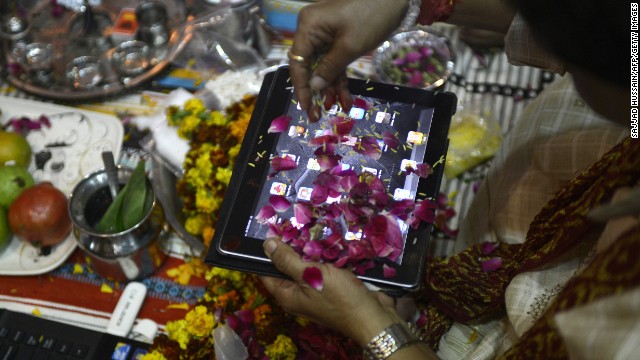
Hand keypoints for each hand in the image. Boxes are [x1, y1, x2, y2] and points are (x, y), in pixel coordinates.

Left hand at [259, 238, 400, 345]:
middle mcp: (300, 293)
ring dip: (313, 249)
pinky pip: (325, 267)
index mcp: (288, 295)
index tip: (273, 230)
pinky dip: (328, 255)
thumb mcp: (310, 275)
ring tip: (313, 228)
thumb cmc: (339, 298)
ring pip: (309, 263)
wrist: (373, 316)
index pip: (267, 272)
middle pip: (289, 266)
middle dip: (293, 246)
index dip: (268, 252)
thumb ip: (287, 260)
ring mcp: (317, 289)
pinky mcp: (334, 285)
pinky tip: (331, 240)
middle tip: (295, 224)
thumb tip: (266, 244)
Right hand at [289, 0, 408, 121]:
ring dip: (330, 88)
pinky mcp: (338, 39)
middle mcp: (312, 30)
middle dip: (315, 91)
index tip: (305, 107)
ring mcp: (325, 34)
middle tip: (317, 115)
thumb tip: (313, 87)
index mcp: (308, 27)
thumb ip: (329, 68)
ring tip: (337, 108)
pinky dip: (339, 79)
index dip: (301, 87)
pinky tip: (345, 98)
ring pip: (322, 67)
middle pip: (308, 66)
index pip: (297, 62)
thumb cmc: (371, 17)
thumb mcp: (349, 47)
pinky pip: (334, 62)